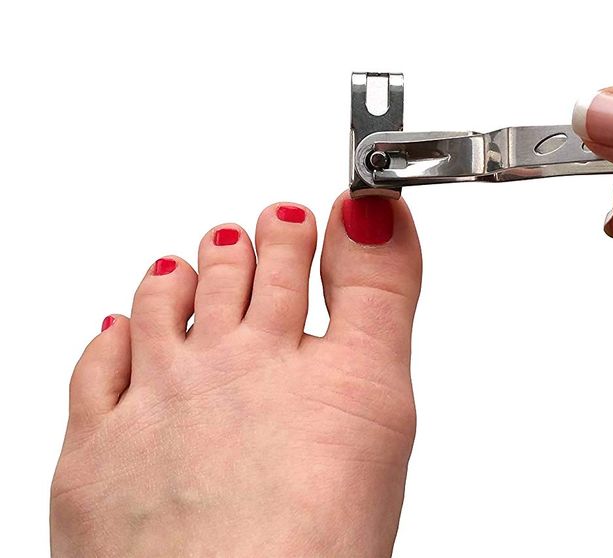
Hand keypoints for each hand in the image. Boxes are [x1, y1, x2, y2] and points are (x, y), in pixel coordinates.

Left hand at [51, 195, 421, 555]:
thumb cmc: (315, 534)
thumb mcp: (381, 398)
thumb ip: (380, 292)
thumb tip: (375, 210)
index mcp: (293, 356)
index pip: (299, 264)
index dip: (307, 229)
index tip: (314, 211)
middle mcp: (220, 365)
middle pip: (235, 278)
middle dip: (254, 243)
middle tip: (265, 224)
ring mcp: (152, 403)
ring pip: (161, 308)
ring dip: (182, 277)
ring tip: (192, 263)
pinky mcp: (93, 451)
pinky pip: (94, 370)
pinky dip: (112, 339)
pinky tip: (121, 331)